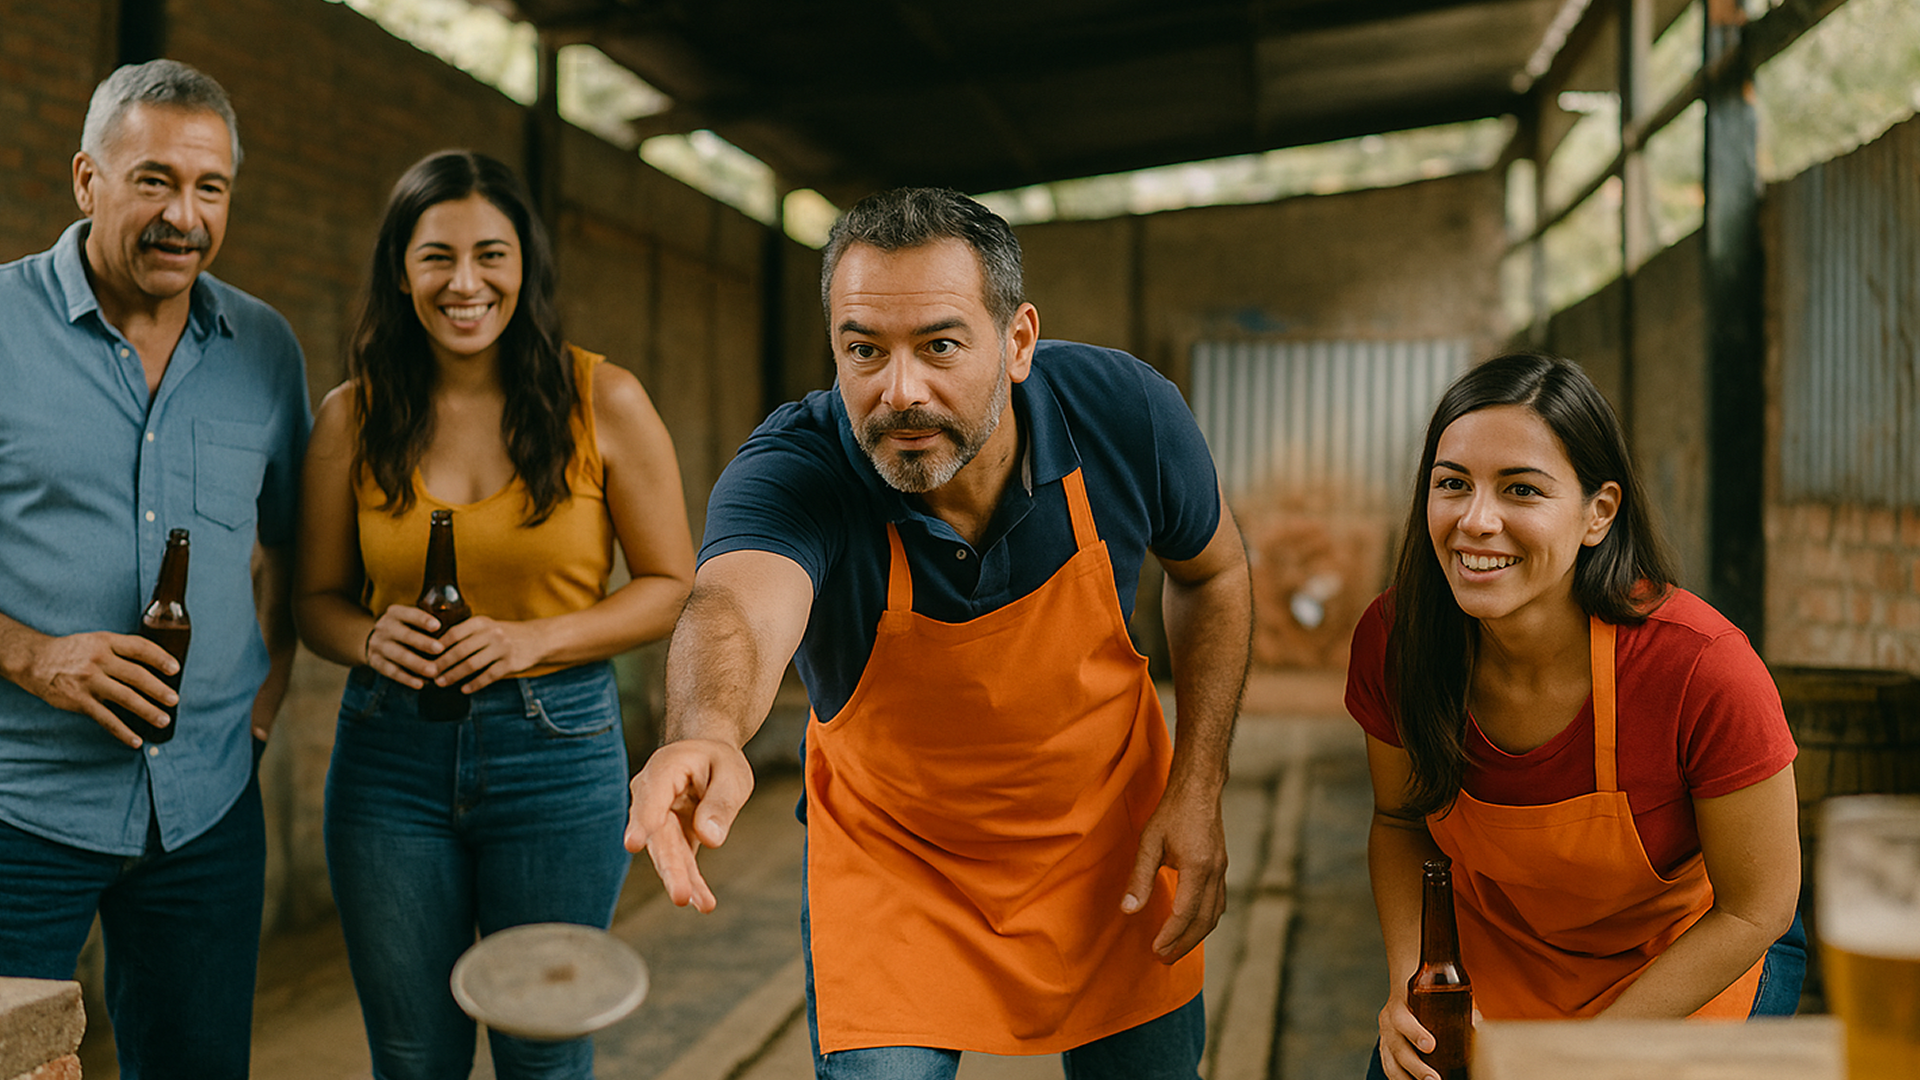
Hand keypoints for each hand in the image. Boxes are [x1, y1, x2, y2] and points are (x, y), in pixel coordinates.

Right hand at [15, 631, 177, 747]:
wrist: (35, 661)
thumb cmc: (74, 652)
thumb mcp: (97, 641)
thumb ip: (121, 650)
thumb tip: (155, 666)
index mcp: (107, 642)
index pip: (139, 648)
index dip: (160, 658)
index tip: (175, 669)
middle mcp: (99, 660)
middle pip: (136, 675)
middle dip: (159, 689)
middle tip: (174, 700)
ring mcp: (89, 681)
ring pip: (125, 698)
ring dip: (147, 711)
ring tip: (164, 720)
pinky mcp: (79, 700)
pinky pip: (106, 718)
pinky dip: (123, 731)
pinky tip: (136, 740)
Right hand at [363, 605, 443, 688]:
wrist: (375, 641)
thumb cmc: (404, 629)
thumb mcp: (409, 620)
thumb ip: (426, 622)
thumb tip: (457, 628)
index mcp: (395, 613)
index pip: (409, 614)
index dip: (423, 619)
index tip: (438, 625)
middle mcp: (384, 627)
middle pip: (405, 635)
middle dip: (423, 642)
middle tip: (440, 649)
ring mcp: (378, 645)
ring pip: (399, 655)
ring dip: (417, 664)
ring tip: (434, 671)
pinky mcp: (376, 662)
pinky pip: (392, 671)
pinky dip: (406, 678)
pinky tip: (420, 683)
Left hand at [429, 616, 547, 693]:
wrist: (535, 639)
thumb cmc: (503, 634)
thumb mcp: (486, 626)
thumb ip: (466, 633)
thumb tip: (434, 646)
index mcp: (481, 622)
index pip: (454, 632)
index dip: (438, 645)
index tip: (424, 655)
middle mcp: (492, 633)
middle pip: (461, 650)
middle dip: (442, 664)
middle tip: (430, 673)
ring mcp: (502, 648)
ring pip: (472, 664)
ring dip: (454, 675)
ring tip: (441, 682)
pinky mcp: (510, 663)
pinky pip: (488, 676)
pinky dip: (474, 684)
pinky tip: (464, 689)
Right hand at [625, 739, 754, 912]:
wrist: (708, 759)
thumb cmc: (718, 761)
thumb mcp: (731, 773)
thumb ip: (720, 803)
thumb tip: (710, 839)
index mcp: (664, 770)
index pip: (651, 797)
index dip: (643, 820)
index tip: (634, 843)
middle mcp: (652, 799)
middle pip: (658, 837)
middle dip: (670, 867)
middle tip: (680, 895)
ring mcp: (658, 822)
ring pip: (667, 855)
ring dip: (681, 880)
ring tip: (696, 903)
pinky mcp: (671, 840)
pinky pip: (681, 863)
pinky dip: (694, 882)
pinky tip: (705, 904)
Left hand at [1121, 779, 1227, 961]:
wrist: (1199, 788)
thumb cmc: (1172, 811)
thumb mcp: (1149, 842)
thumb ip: (1140, 878)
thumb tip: (1129, 910)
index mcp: (1198, 868)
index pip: (1185, 913)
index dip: (1170, 936)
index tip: (1154, 950)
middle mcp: (1215, 873)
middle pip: (1203, 921)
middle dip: (1184, 944)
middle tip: (1163, 959)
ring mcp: (1222, 871)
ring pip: (1214, 915)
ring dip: (1196, 937)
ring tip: (1175, 949)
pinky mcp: (1221, 867)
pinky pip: (1218, 903)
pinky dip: (1205, 921)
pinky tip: (1191, 926)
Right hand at [1376, 993, 1476, 1079]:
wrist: (1402, 994)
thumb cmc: (1423, 997)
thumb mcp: (1433, 997)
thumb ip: (1454, 1008)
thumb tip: (1477, 1022)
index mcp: (1399, 1005)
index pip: (1402, 1018)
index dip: (1414, 1033)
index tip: (1430, 1046)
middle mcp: (1389, 1023)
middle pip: (1398, 1046)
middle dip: (1415, 1066)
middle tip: (1433, 1079)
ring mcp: (1385, 1039)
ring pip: (1391, 1062)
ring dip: (1407, 1078)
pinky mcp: (1386, 1052)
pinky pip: (1391, 1068)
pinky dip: (1400, 1078)